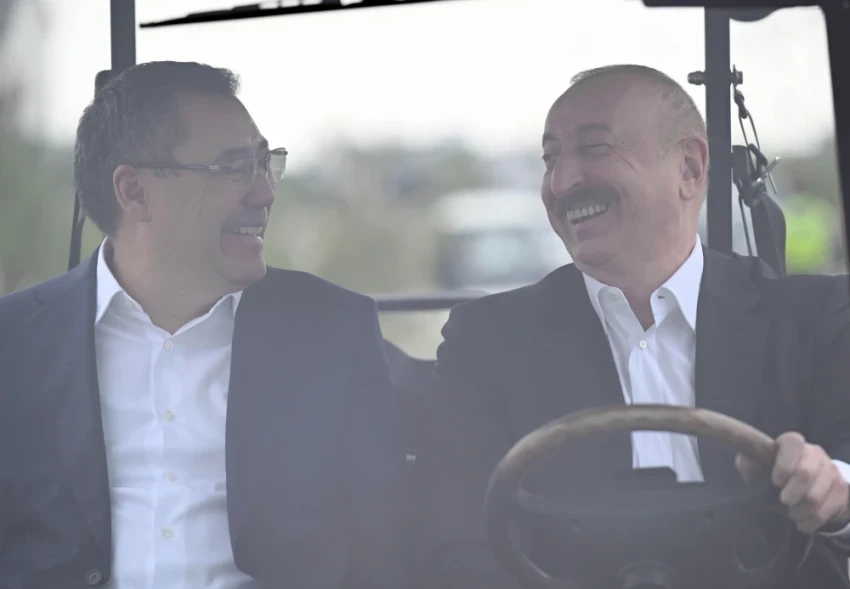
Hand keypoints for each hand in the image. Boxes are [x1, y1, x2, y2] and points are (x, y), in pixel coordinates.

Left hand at [735, 432, 849, 533]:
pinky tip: (802, 521)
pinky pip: (825, 512)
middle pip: (805, 474)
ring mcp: (831, 471)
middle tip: (784, 501)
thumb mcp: (758, 466)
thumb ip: (750, 464)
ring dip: (799, 511)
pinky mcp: (842, 490)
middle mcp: (815, 453)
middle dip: (791, 493)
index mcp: (792, 443)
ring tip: (791, 512)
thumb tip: (749, 464)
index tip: (775, 481)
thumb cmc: (776, 473)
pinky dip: (809, 522)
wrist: (807, 487)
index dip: (784, 464)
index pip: (792, 443)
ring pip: (815, 497)